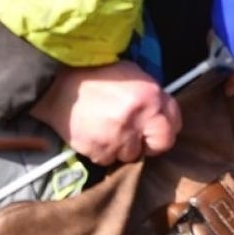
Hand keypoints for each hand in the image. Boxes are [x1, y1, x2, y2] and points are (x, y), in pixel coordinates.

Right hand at [30, 60, 181, 164]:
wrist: (59, 86)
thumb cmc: (98, 75)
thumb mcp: (133, 75)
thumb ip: (152, 96)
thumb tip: (162, 113)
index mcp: (151, 96)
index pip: (174, 124)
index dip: (166, 127)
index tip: (157, 128)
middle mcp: (139, 118)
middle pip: (161, 144)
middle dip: (151, 142)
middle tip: (137, 136)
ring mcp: (119, 137)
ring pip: (133, 155)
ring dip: (124, 147)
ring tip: (110, 130)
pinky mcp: (99, 150)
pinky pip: (109, 159)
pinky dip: (104, 151)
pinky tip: (96, 135)